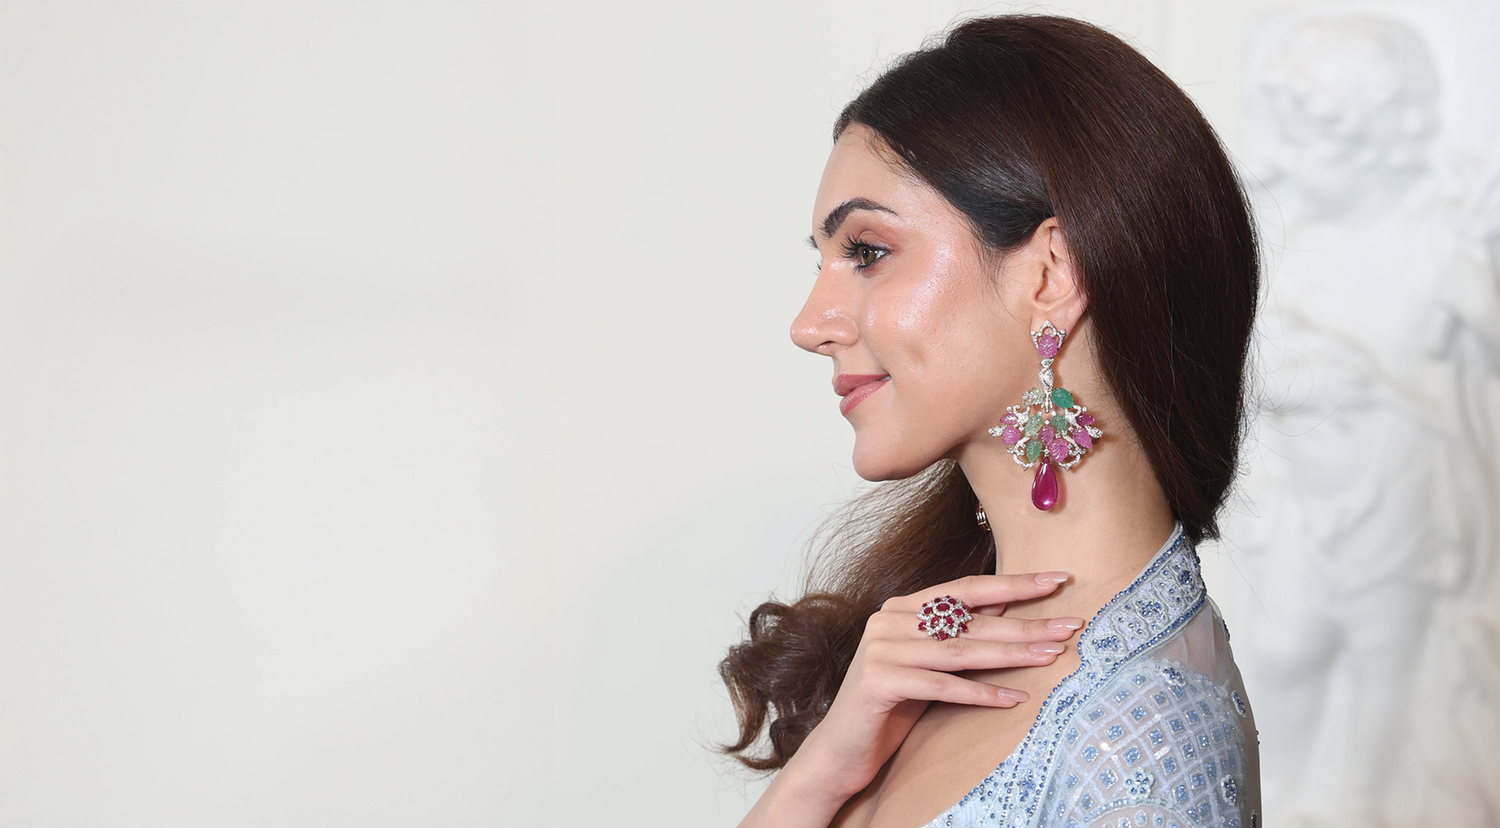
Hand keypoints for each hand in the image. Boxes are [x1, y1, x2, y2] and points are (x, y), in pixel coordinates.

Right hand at [740, 572, 1079, 827]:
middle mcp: (888, 619)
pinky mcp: (878, 681)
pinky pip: (941, 685)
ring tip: (1051, 656)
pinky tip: (1013, 699)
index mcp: (901, 607)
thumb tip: (1013, 612)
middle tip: (1070, 625)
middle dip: (1025, 622)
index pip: (966, 588)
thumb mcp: (928, 663)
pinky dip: (980, 693)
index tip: (1057, 580)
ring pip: (960, 650)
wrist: (840, 750)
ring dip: (1011, 654)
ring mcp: (880, 648)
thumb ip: (956, 635)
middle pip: (969, 619)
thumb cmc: (890, 706)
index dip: (1014, 583)